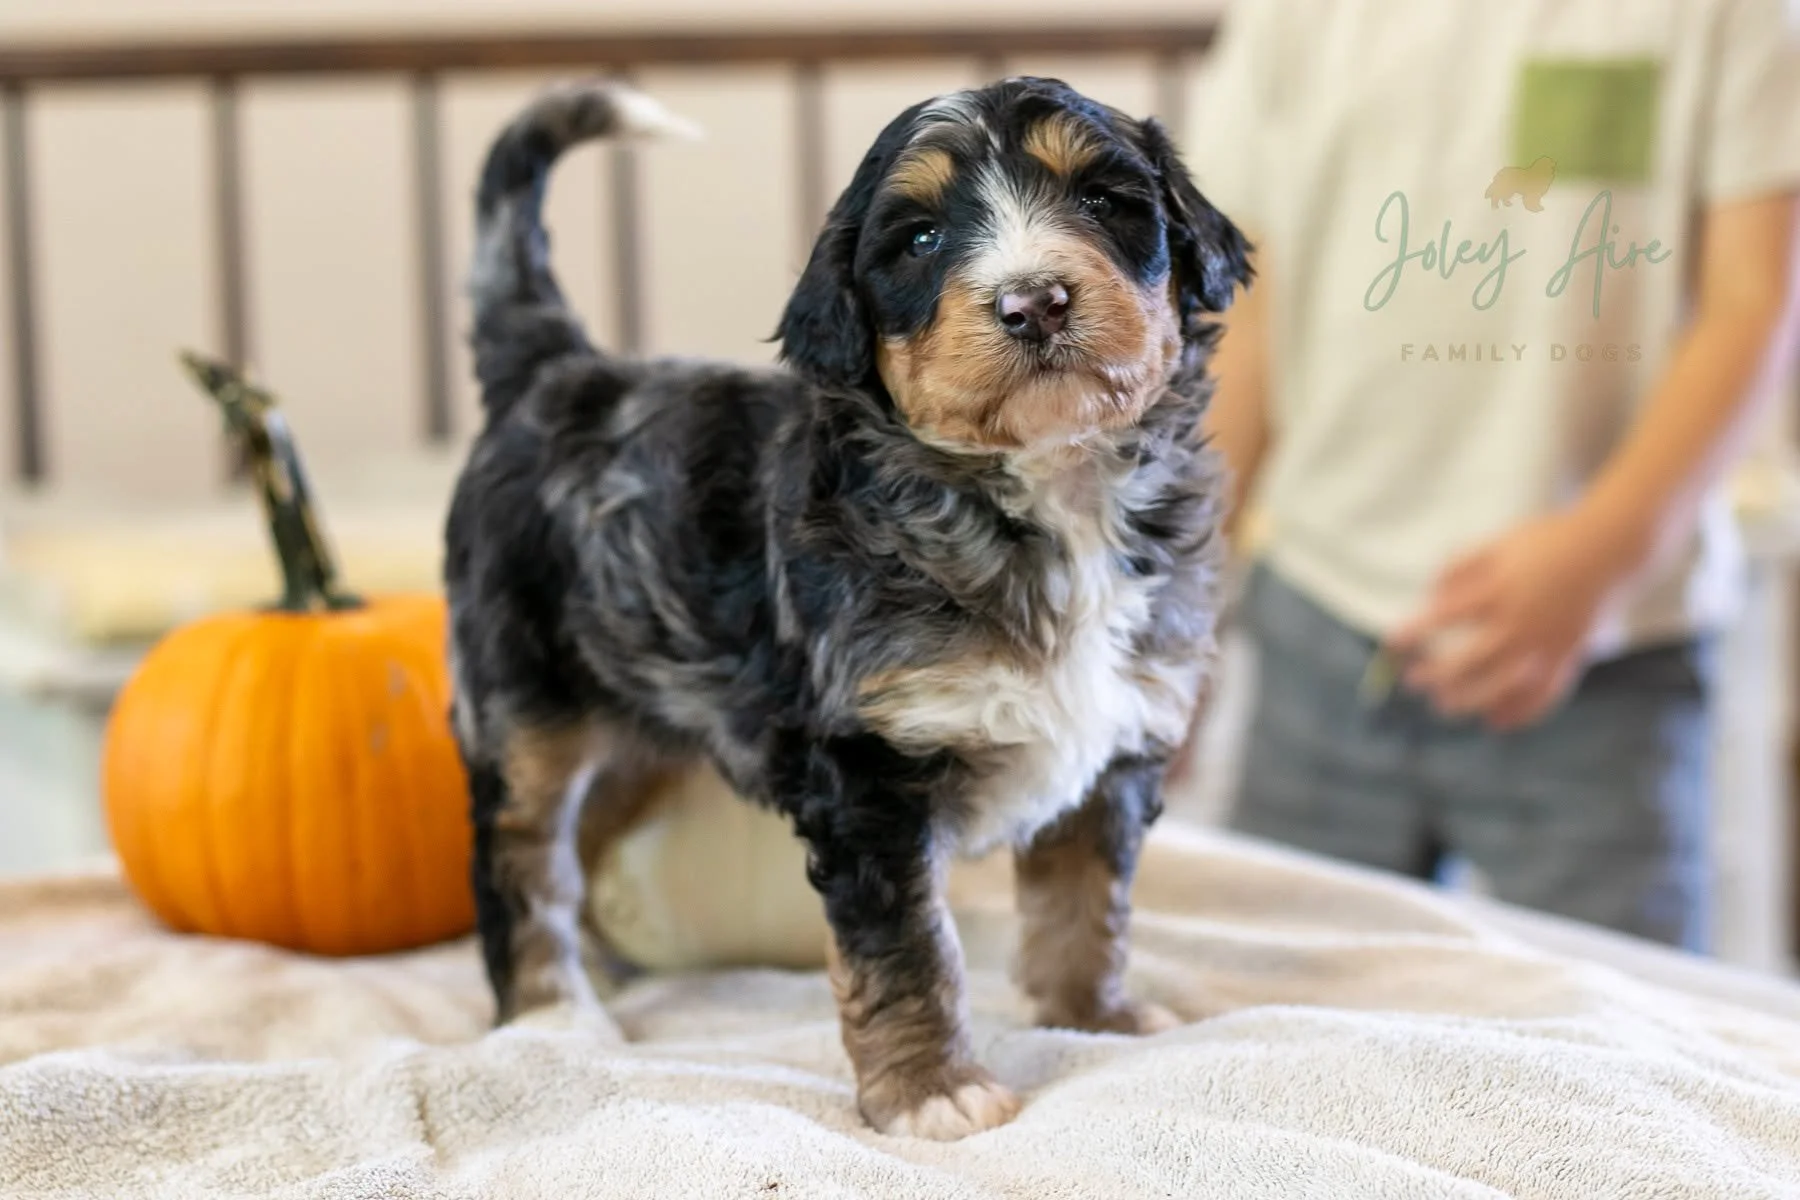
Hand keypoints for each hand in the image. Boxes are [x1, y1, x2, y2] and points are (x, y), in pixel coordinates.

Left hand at [1386, 508, 1641, 730]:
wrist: (1608, 550)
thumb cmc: (1546, 544)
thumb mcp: (1500, 544)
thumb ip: (1461, 567)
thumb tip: (1431, 596)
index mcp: (1500, 589)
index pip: (1446, 615)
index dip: (1416, 629)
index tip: (1393, 641)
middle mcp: (1521, 621)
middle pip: (1470, 659)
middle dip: (1436, 674)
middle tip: (1412, 682)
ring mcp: (1546, 643)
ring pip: (1502, 684)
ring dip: (1469, 699)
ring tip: (1442, 706)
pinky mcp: (1569, 656)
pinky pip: (1545, 694)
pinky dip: (1521, 712)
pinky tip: (1496, 722)